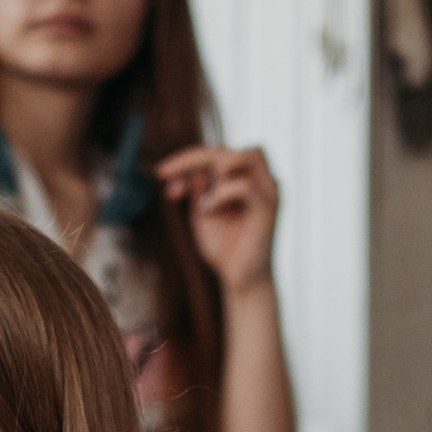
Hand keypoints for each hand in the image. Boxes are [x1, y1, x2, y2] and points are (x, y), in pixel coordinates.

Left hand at [158, 146, 279, 300]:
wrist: (240, 282)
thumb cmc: (224, 248)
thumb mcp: (203, 212)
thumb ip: (199, 187)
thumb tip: (193, 167)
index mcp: (244, 178)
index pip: (217, 152)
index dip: (187, 159)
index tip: (162, 174)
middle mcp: (261, 180)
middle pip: (229, 149)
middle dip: (193, 158)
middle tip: (168, 177)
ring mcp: (268, 192)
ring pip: (247, 155)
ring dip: (214, 169)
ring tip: (199, 198)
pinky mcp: (269, 209)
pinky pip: (245, 186)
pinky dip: (220, 193)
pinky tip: (208, 210)